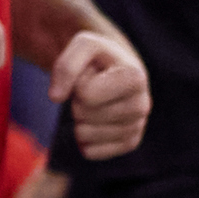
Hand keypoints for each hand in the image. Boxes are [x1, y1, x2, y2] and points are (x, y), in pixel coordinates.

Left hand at [50, 29, 151, 158]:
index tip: (91, 74)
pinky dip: (82, 138)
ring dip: (79, 118)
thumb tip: (56, 97)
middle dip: (77, 100)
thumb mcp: (83, 45)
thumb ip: (66, 65)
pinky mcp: (129, 143)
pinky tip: (93, 122)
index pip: (86, 94)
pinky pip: (90, 152)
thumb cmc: (98, 58)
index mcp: (135, 78)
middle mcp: (142, 105)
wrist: (116, 69)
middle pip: (83, 114)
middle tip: (91, 89)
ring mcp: (137, 127)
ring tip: (94, 103)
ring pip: (84, 135)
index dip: (78, 82)